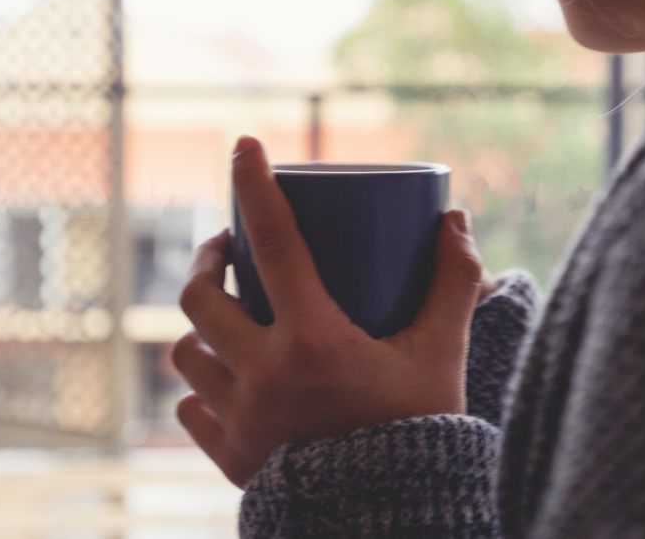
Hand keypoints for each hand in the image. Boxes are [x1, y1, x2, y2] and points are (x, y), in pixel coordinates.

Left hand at [171, 137, 486, 487]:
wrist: (388, 524)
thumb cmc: (419, 436)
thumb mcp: (442, 356)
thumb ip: (454, 285)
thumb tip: (457, 221)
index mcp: (312, 341)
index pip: (273, 241)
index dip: (255, 184)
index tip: (244, 143)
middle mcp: (262, 375)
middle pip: (202, 296)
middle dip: (207, 259)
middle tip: (230, 246)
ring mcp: (239, 419)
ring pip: (188, 351)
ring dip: (202, 324)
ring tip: (227, 312)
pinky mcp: (230, 459)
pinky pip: (191, 409)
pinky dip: (200, 385)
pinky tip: (220, 377)